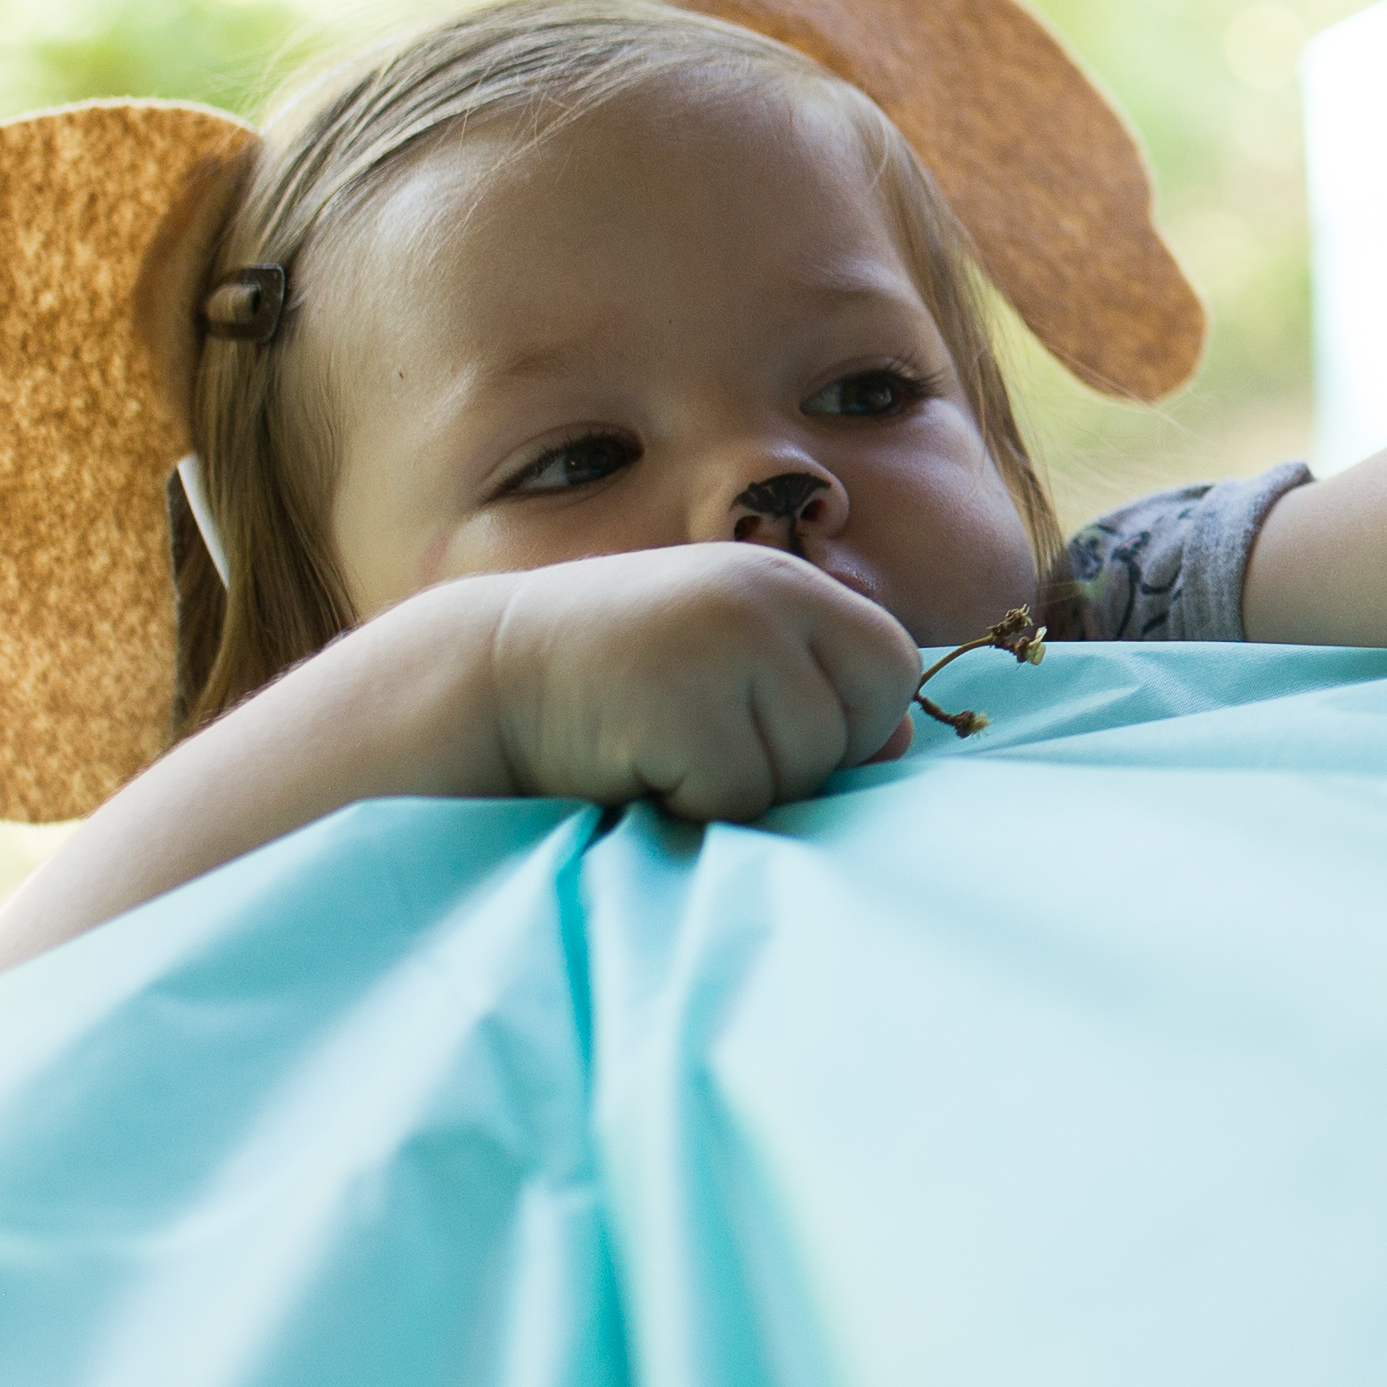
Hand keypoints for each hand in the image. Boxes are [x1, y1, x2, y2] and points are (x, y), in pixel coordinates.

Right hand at [466, 546, 922, 821]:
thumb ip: (809, 681)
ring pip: (798, 769)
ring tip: (666, 743)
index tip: (785, 731)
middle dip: (799, 762)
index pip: (893, 663)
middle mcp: (767, 600)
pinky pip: (736, 798)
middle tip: (709, 739)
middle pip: (853, 726)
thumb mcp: (724, 653)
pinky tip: (640, 764)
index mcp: (786, 582)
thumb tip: (899, 742)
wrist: (486, 676)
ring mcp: (725, 648)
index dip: (857, 718)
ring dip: (740, 785)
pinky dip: (695, 804)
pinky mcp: (683, 708)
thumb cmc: (617, 677)